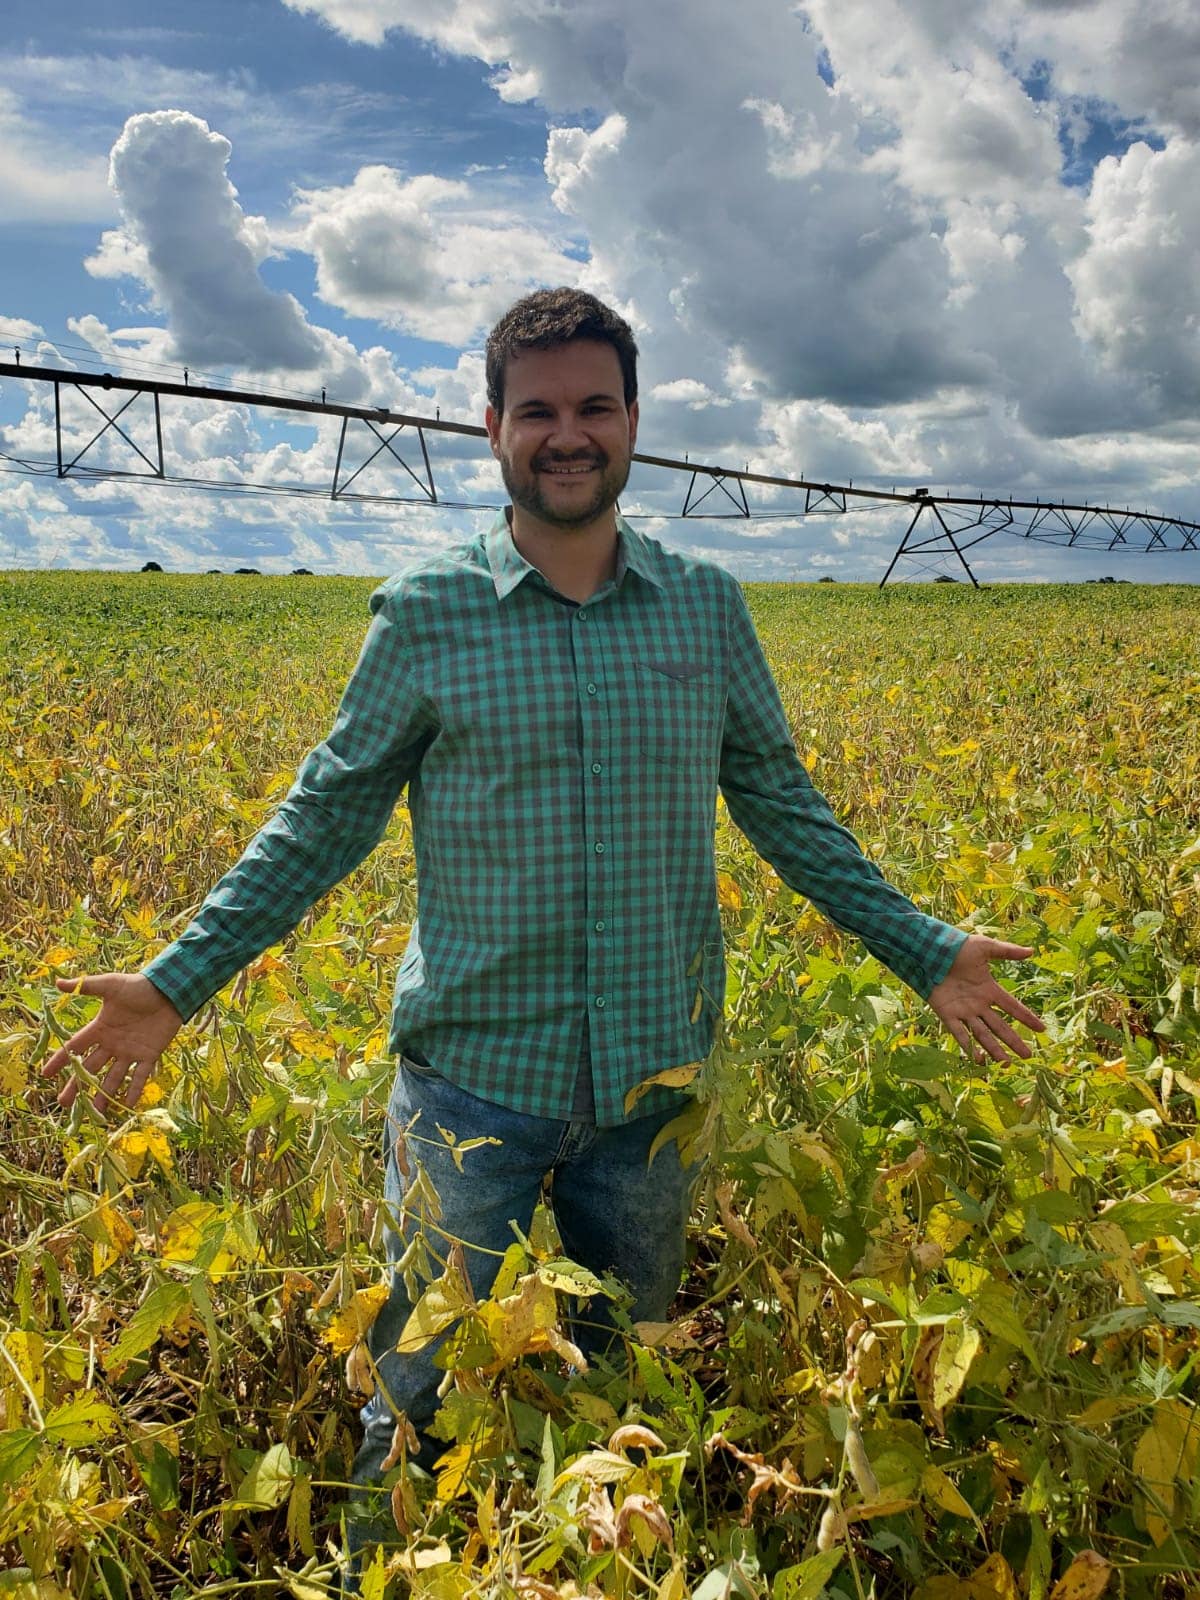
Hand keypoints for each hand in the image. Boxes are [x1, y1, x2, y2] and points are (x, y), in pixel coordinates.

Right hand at [41, 974, 183, 1111]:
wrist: (169, 989)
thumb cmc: (139, 986)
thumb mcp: (111, 985)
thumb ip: (86, 986)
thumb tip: (58, 982)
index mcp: (100, 1028)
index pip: (75, 1048)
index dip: (60, 1060)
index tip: (45, 1075)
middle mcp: (112, 1044)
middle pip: (90, 1068)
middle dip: (77, 1086)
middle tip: (65, 1104)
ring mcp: (130, 1051)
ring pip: (113, 1077)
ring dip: (104, 1094)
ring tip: (95, 1113)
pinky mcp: (150, 1054)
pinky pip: (140, 1075)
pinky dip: (134, 1090)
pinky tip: (127, 1105)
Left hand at [926, 936, 1044, 1064]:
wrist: (930, 950)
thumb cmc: (957, 947)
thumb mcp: (985, 948)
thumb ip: (1007, 952)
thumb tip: (1031, 951)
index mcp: (989, 989)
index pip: (1013, 1007)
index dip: (1026, 1017)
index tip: (1041, 1029)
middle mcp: (979, 1004)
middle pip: (1000, 1026)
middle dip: (1013, 1041)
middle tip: (1028, 1056)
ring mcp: (963, 1011)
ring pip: (982, 1035)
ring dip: (995, 1050)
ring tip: (1007, 1064)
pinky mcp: (947, 1015)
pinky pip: (960, 1034)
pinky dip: (968, 1047)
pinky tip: (979, 1060)